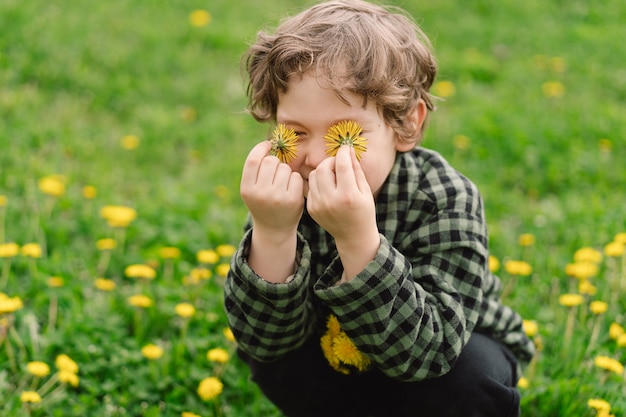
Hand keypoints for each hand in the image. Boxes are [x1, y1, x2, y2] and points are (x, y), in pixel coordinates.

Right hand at [240, 141, 303, 238]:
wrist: (274, 228)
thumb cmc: (262, 202)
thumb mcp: (252, 188)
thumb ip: (256, 169)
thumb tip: (269, 141)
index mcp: (247, 189)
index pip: (253, 160)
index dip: (261, 148)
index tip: (267, 145)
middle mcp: (260, 193)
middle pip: (270, 161)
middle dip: (274, 162)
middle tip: (274, 173)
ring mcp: (277, 197)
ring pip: (284, 168)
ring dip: (285, 172)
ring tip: (282, 184)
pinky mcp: (293, 200)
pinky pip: (296, 177)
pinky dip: (295, 180)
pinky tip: (291, 189)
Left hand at [307, 146, 379, 279]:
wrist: (353, 236)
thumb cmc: (364, 211)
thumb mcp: (365, 190)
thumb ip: (356, 169)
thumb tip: (347, 150)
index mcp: (348, 196)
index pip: (342, 165)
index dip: (343, 152)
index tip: (346, 148)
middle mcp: (331, 201)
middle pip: (323, 168)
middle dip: (331, 161)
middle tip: (338, 164)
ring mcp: (319, 206)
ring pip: (314, 175)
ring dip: (323, 170)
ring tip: (333, 176)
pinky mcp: (311, 209)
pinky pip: (311, 187)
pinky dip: (318, 182)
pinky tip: (328, 188)